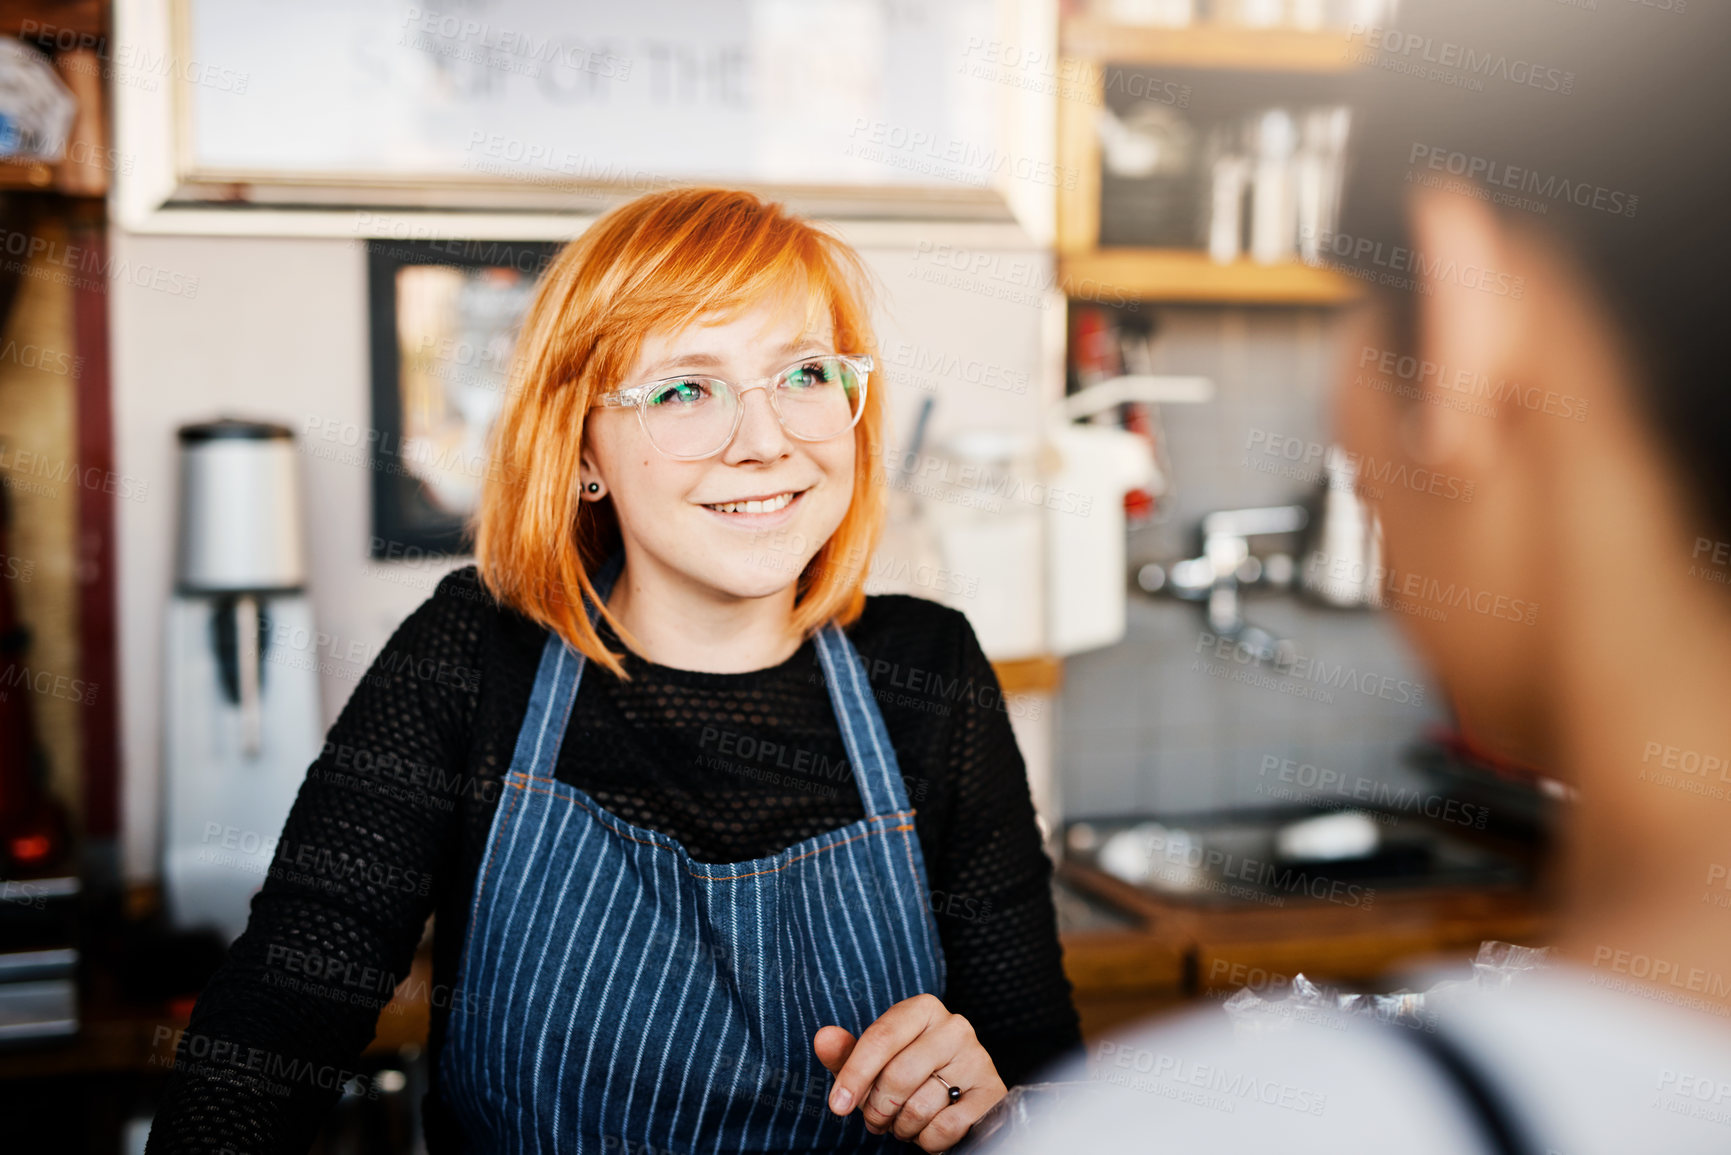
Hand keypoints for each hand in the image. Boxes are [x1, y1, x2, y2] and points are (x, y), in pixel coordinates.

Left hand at [814, 994, 1006, 1151]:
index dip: (855, 1075)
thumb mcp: (874, 1063)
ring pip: (921, 1105)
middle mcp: (955, 1027)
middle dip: (878, 1108)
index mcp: (923, 1009)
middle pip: (898, 1075)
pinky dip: (927, 1140)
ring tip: (903, 1122)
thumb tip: (823, 1038)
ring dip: (902, 1127)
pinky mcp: (991, 1093)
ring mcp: (977, 1059)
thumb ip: (846, 1053)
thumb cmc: (909, 1075)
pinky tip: (928, 1131)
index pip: (881, 1038)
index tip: (838, 1106)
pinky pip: (945, 1127)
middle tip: (876, 1119)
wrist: (959, 1098)